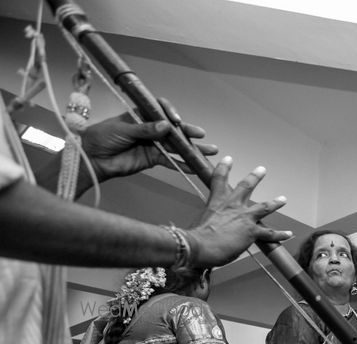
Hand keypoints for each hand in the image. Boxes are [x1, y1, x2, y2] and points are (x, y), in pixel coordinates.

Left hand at [79, 99, 217, 180]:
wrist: (93, 158)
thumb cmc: (102, 137)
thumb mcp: (122, 130)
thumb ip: (144, 129)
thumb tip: (166, 126)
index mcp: (141, 115)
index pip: (160, 109)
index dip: (170, 112)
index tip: (176, 119)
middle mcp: (149, 128)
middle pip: (173, 128)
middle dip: (187, 132)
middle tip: (200, 135)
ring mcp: (152, 144)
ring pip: (176, 145)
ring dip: (191, 149)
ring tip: (209, 151)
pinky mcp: (152, 159)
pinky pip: (170, 161)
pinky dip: (182, 165)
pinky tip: (194, 167)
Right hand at [185, 158, 289, 267]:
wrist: (200, 245)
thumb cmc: (196, 236)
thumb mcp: (199, 221)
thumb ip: (207, 220)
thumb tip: (205, 227)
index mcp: (217, 202)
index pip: (219, 179)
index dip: (224, 168)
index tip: (229, 159)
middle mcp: (232, 205)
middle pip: (246, 186)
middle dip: (255, 177)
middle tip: (262, 169)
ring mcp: (244, 217)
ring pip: (264, 206)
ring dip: (275, 202)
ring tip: (283, 199)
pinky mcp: (252, 232)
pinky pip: (270, 233)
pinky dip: (280, 235)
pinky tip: (288, 234)